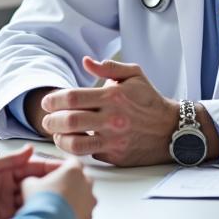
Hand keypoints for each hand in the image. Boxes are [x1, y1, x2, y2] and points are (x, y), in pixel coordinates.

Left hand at [0, 145, 59, 218]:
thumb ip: (10, 159)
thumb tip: (30, 148)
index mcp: (7, 169)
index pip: (33, 166)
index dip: (50, 166)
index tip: (66, 167)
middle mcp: (11, 184)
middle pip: (37, 182)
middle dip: (52, 182)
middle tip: (69, 184)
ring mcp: (10, 201)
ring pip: (33, 197)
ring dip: (44, 197)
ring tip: (60, 198)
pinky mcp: (8, 216)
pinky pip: (26, 211)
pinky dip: (35, 210)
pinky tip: (45, 210)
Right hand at [22, 158, 95, 218]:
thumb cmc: (41, 202)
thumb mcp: (29, 184)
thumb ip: (34, 179)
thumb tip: (33, 182)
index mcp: (74, 170)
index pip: (72, 162)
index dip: (62, 167)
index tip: (54, 174)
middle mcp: (86, 183)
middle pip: (79, 179)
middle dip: (69, 183)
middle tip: (54, 190)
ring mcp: (90, 201)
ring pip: (83, 196)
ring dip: (73, 199)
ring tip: (58, 207)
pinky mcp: (89, 217)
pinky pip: (83, 212)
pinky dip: (75, 214)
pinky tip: (62, 218)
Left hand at [39, 56, 179, 165]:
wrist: (171, 128)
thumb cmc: (149, 100)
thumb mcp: (134, 74)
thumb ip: (108, 67)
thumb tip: (85, 61)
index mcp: (113, 96)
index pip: (72, 98)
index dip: (53, 100)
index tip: (47, 102)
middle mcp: (112, 118)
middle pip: (69, 121)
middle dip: (50, 121)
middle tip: (46, 120)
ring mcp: (114, 140)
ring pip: (75, 144)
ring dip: (60, 139)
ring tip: (57, 135)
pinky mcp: (116, 156)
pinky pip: (89, 155)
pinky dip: (79, 149)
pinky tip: (75, 143)